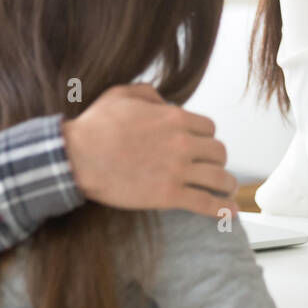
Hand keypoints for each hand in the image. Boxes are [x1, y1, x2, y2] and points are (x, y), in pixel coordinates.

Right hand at [60, 83, 236, 218]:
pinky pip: (206, 203)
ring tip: (226, 189)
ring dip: (226, 184)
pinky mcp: (169, 195)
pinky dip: (222, 209)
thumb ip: (148, 94)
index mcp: (174, 118)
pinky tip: (229, 213)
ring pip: (219, 177)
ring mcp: (178, 170)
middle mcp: (182, 143)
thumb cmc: (95, 126)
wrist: (78, 157)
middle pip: (218, 152)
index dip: (206, 137)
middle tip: (212, 167)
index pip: (209, 128)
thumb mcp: (121, 95)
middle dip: (217, 160)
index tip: (201, 145)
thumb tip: (163, 101)